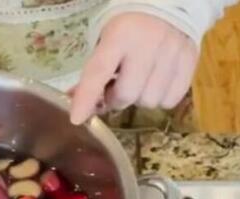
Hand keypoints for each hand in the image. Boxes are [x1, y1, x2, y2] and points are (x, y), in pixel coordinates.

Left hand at [70, 13, 198, 124]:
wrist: (168, 8)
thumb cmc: (128, 30)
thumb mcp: (105, 43)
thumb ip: (93, 74)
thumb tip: (77, 108)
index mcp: (120, 34)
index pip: (99, 71)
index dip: (87, 97)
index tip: (77, 118)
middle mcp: (148, 42)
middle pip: (127, 94)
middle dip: (115, 99)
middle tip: (114, 88)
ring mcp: (173, 51)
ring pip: (149, 101)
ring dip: (139, 99)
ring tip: (138, 81)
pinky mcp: (191, 60)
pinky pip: (170, 100)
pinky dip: (160, 98)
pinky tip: (156, 82)